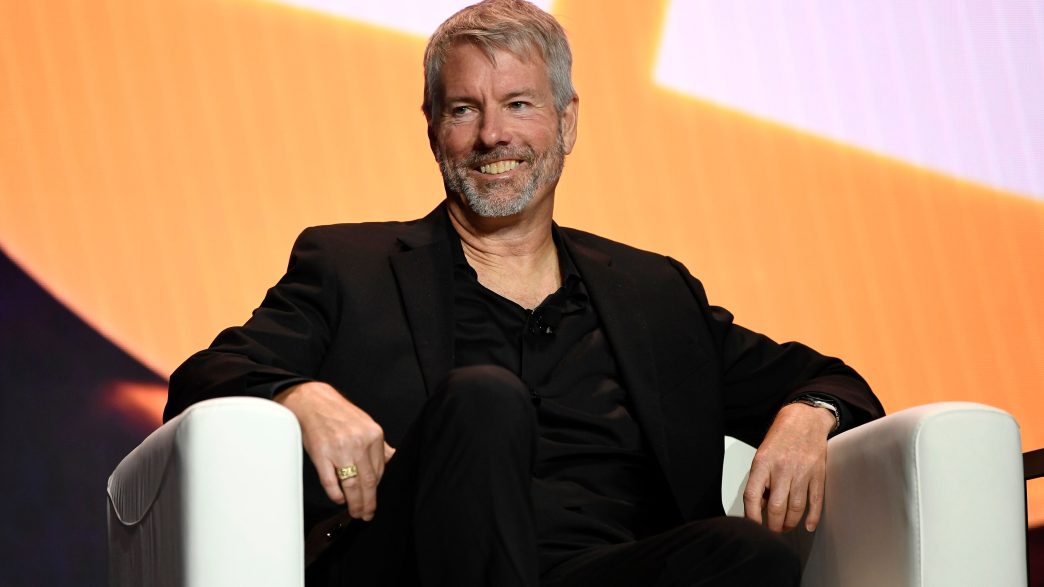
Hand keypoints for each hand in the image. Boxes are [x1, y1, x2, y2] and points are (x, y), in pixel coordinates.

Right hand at [275, 382, 394, 520]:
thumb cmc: (339, 414)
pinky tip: (339, 499)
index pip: (380, 471)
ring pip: (351, 486)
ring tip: (355, 512)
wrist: (313, 401)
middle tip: (367, 514)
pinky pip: (331, 482)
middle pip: (368, 482)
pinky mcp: (321, 455)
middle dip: (368, 503)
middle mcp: (359, 443)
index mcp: (373, 435)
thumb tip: (392, 460)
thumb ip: (379, 446)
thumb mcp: (366, 425)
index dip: (377, 490)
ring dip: (354, 503)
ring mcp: (340, 450)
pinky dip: (336, 495)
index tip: (375, 500)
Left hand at [742, 402, 834, 531]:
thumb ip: (760, 480)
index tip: (753, 527)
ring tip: (786, 527)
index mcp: (763, 463)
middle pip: (777, 507)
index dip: (751, 516)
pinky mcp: (818, 475)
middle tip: (772, 531)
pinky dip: (812, 517)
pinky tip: (808, 526)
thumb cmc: (781, 437)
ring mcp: (802, 472)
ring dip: (790, 523)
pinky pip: (815, 501)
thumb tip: (760, 506)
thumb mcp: (762, 455)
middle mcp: (782, 468)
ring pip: (796, 508)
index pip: (752, 496)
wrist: (805, 419)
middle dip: (774, 525)